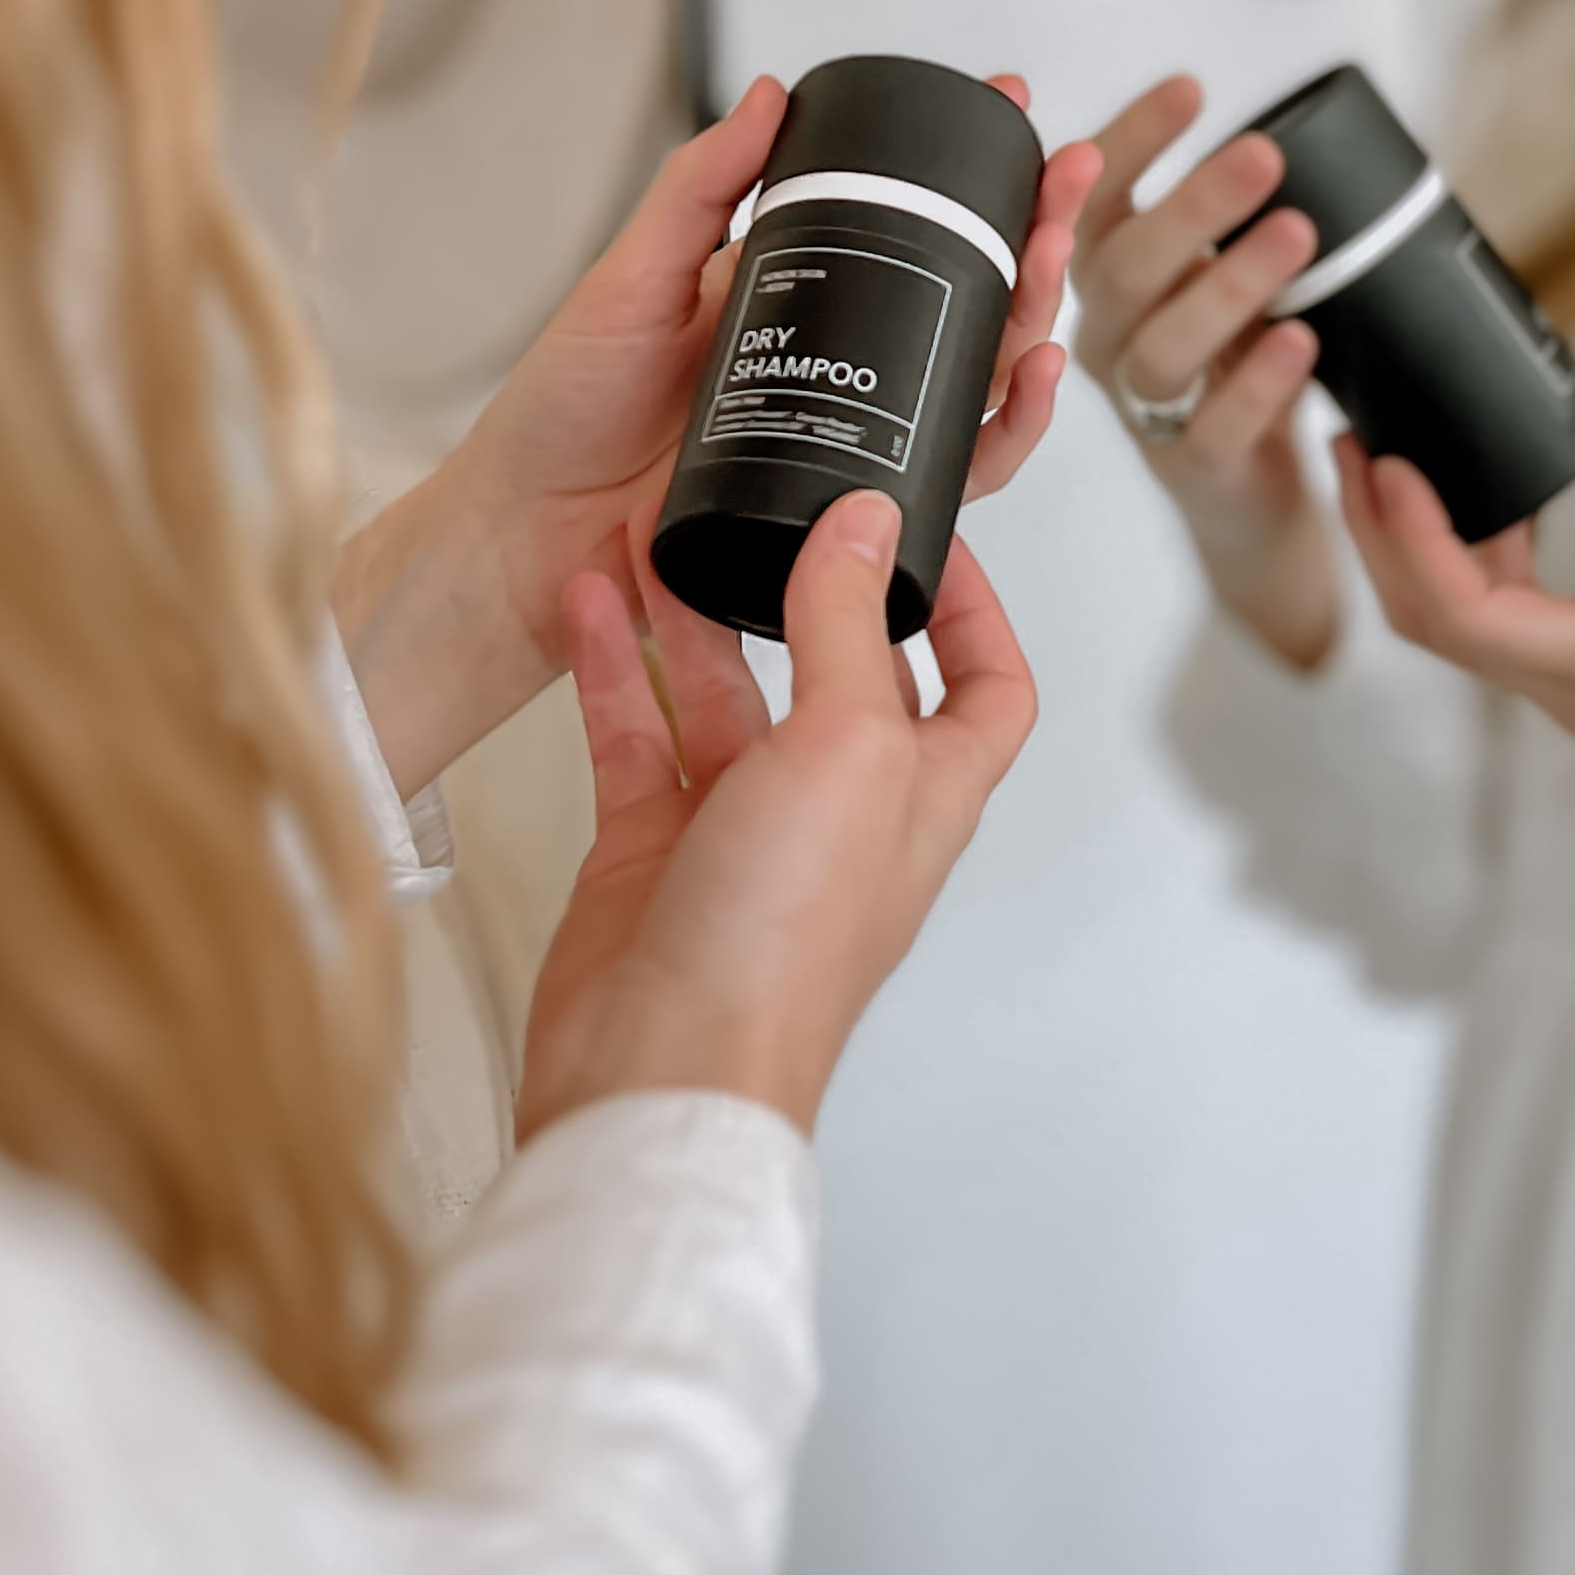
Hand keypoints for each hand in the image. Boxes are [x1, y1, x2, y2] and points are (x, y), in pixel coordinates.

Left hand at [339, 76, 1101, 798]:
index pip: (906, 222)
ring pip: (984, 381)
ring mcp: (855, 437)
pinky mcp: (857, 513)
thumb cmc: (560, 416)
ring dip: (1040, 323)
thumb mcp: (629, 280)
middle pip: (973, 298)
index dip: (976, 173)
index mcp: (795, 296)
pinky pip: (955, 475)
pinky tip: (1025, 385)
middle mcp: (842, 364)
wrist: (524, 540)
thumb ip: (698, 189)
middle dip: (1039, 236)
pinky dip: (1005, 432)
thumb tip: (769, 94)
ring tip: (1052, 270)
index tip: (1018, 106)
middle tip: (1070, 182)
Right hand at [516, 495, 1036, 1139]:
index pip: (984, 688)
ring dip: (692, 614)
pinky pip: (638, 735)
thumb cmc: (782, 943)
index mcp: (923, 794)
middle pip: (838, 675)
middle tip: (766, 506)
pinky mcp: (654, 849)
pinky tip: (590, 603)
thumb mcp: (847, 748)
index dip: (974, 610)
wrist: (660, 1068)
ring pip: (724, 695)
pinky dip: (617, 667)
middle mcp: (843, 809)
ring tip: (654, 528)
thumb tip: (866, 525)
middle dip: (801, 590)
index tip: (930, 537)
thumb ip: (848, 627)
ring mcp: (745, 829)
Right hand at [1072, 74, 1338, 670]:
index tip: (1191, 89)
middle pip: (1125, 266)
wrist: (1247, 496)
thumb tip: (1286, 135)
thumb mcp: (1221, 278)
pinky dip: (1260, 380)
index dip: (1131, 141)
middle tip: (1263, 156)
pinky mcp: (1191, 465)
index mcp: (1106, 275)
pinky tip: (1300, 338)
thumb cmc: (1231, 362)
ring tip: (1298, 235)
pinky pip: (1215, 424)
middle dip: (1193, 206)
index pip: (1095, 198)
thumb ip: (1230, 221)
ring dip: (1231, 284)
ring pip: (1163, 346)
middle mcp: (1105, 335)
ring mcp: (1142, 406)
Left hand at [1335, 403, 1574, 908]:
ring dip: (1414, 554)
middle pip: (1433, 626)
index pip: (1469, 617)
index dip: (1411, 541)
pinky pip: (1505, 639)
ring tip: (1399, 461)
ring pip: (1460, 636)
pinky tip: (1496, 513)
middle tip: (1355, 441)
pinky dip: (1472, 574)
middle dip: (1377, 535)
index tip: (1391, 463)